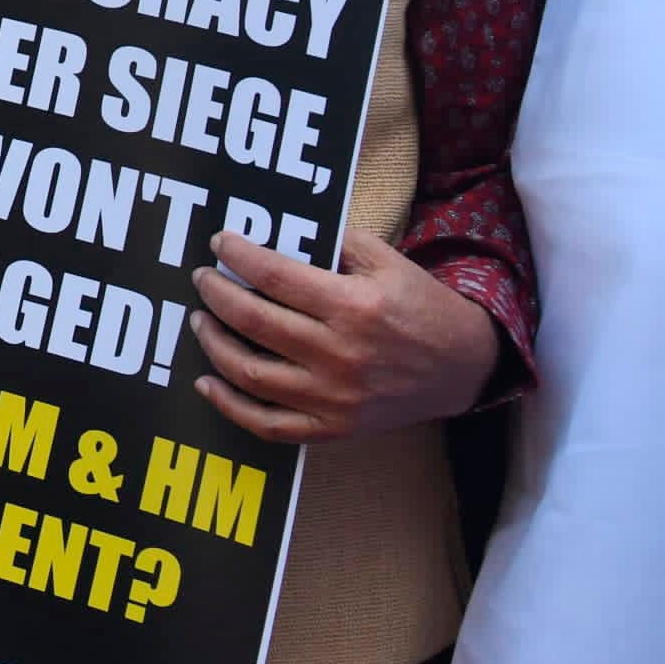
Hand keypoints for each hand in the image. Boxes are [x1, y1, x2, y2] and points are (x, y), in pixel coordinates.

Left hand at [189, 230, 499, 442]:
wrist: (463, 366)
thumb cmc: (421, 306)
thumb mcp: (388, 260)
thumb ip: (336, 243)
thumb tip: (278, 236)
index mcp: (352, 306)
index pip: (273, 275)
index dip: (238, 256)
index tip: (220, 244)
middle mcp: (339, 353)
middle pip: (253, 320)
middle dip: (215, 294)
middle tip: (202, 279)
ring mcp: (333, 396)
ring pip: (250, 372)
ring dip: (213, 343)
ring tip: (200, 320)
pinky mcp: (332, 427)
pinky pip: (268, 424)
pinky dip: (230, 406)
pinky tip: (207, 382)